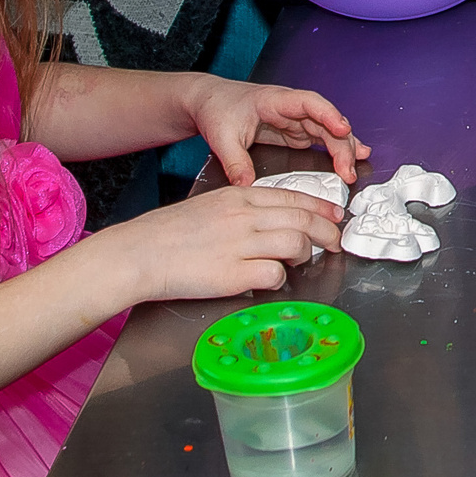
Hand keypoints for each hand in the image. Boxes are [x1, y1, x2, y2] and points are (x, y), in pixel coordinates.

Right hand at [107, 182, 342, 301]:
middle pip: (303, 219)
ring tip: (302, 261)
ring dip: (306, 254)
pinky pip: (275, 274)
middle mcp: (244, 216)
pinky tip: (272, 280)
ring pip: (296, 243)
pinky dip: (280, 278)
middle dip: (327, 231)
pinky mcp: (234, 273)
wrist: (139, 252)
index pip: (292, 196)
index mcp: (238, 196)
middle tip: (335, 242)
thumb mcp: (210, 207)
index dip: (320, 207)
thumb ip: (243, 211)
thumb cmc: (169, 234)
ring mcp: (240, 244)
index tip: (335, 216)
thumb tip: (273, 222)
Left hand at [185, 77, 366, 188]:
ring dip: (342, 147)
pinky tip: (350, 158)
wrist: (208, 101)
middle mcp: (290, 107)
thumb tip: (246, 185)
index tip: (342, 128)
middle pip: (324, 121)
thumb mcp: (222, 137)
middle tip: (347, 170)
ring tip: (356, 165)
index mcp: (274, 100)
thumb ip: (235, 161)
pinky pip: (320, 139)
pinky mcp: (293, 131)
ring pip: (326, 131)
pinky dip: (335, 149)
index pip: (309, 103)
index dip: (328, 115)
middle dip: (340, 143)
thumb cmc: (217, 108)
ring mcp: (294, 119)